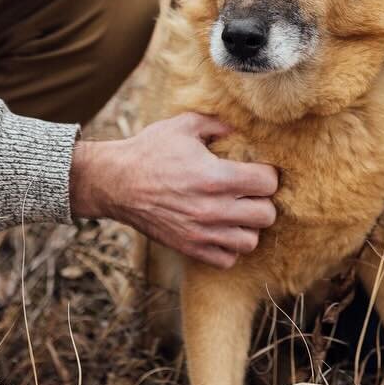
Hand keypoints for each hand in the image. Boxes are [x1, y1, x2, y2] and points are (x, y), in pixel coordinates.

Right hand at [70, 112, 278, 268]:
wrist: (115, 182)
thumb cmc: (150, 150)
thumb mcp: (185, 125)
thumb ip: (219, 125)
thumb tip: (244, 128)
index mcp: (215, 176)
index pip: (267, 183)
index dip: (267, 174)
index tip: (256, 170)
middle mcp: (212, 208)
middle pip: (266, 215)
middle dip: (262, 201)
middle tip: (250, 193)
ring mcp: (201, 232)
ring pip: (251, 241)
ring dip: (248, 226)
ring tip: (238, 213)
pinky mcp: (189, 248)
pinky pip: (227, 259)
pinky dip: (229, 247)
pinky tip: (222, 230)